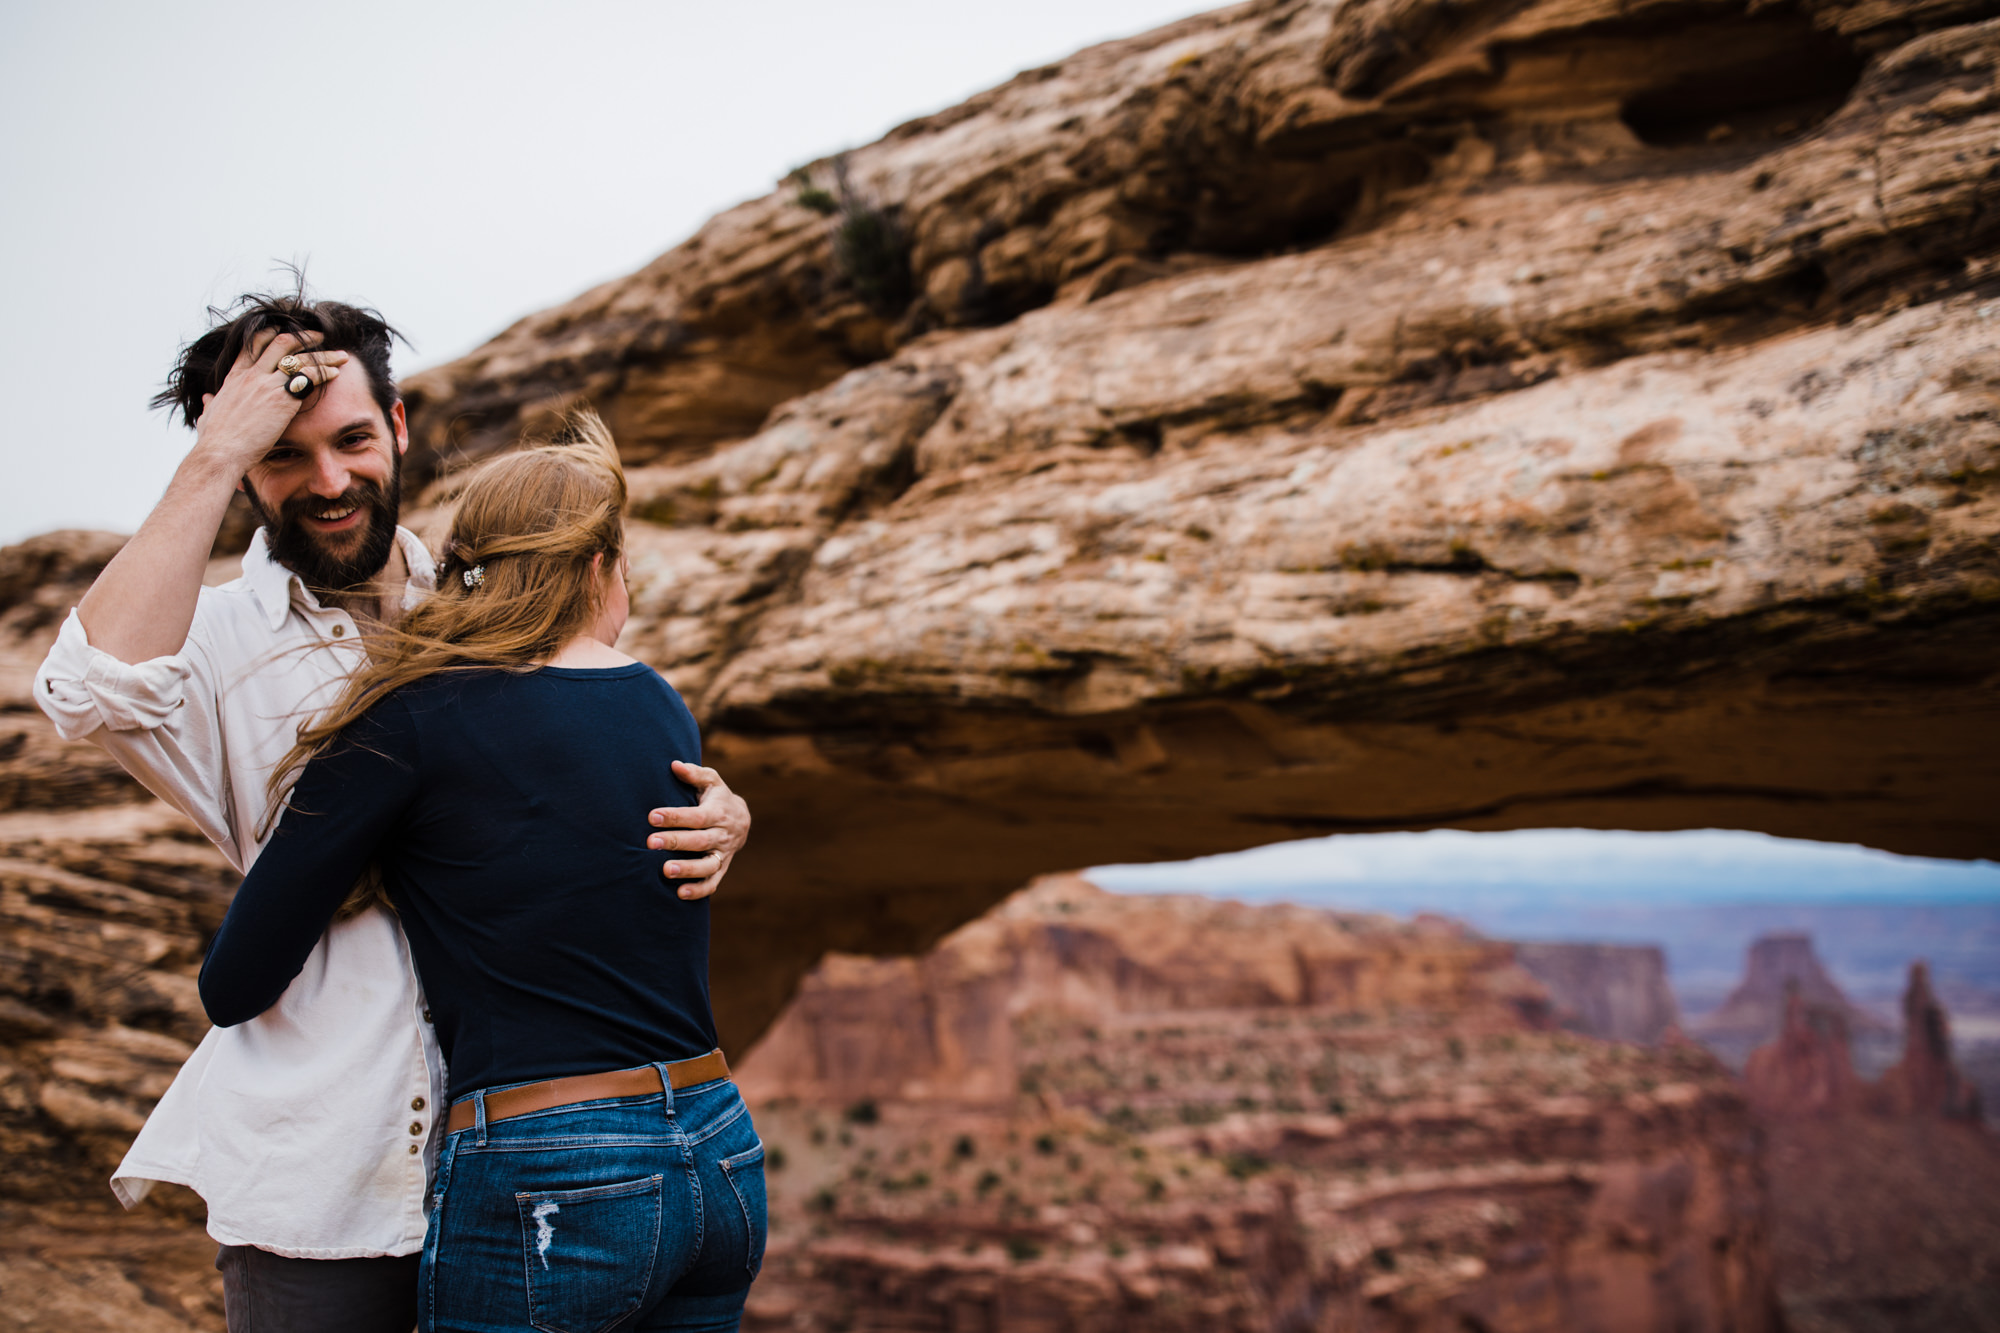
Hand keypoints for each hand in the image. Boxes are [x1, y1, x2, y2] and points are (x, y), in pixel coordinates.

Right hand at [192, 329, 348, 472]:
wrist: (220, 452)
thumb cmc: (214, 440)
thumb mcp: (208, 415)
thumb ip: (210, 404)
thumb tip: (206, 399)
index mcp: (234, 377)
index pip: (253, 344)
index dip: (271, 334)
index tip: (286, 333)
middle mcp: (251, 375)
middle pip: (280, 343)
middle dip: (302, 337)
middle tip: (318, 337)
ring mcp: (266, 384)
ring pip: (300, 357)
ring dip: (323, 354)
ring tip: (340, 355)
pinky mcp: (281, 398)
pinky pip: (309, 376)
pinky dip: (324, 371)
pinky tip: (336, 373)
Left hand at [648, 761, 750, 899]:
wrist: (742, 819)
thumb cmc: (717, 797)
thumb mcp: (711, 781)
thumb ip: (694, 774)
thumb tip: (674, 765)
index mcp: (718, 812)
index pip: (696, 816)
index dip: (674, 817)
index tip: (652, 816)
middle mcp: (722, 835)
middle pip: (699, 840)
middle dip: (676, 842)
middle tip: (651, 843)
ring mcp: (723, 854)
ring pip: (708, 865)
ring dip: (688, 870)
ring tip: (665, 871)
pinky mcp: (722, 868)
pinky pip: (712, 883)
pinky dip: (698, 890)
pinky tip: (679, 893)